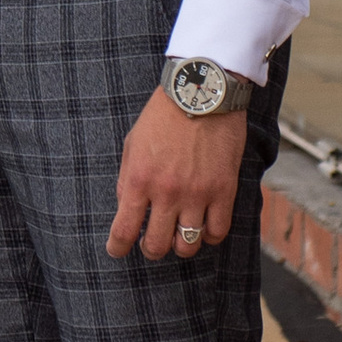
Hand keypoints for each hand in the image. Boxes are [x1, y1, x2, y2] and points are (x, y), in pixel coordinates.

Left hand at [108, 82, 244, 264]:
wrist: (201, 90)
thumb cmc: (163, 115)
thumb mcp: (132, 144)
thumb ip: (126, 179)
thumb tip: (126, 208)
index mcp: (138, 179)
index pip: (124, 231)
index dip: (117, 248)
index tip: (117, 250)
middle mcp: (166, 192)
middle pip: (156, 246)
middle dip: (150, 249)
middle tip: (152, 242)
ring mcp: (197, 193)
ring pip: (187, 245)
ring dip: (180, 245)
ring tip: (178, 235)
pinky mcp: (224, 190)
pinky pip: (217, 232)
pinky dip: (208, 236)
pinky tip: (203, 226)